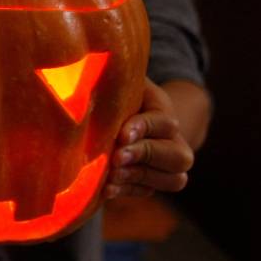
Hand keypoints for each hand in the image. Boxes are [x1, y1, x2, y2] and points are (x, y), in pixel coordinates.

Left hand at [105, 78, 193, 198]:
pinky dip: (128, 191)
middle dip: (146, 156)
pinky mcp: (148, 182)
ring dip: (140, 177)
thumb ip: (109, 81)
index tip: (122, 133)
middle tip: (117, 156)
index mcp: (162, 110)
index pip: (164, 122)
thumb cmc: (109, 93)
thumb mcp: (113, 82)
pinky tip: (107, 189)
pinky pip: (147, 192)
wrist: (113, 117)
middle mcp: (172, 140)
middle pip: (178, 156)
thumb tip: (82, 68)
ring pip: (172, 179)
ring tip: (112, 174)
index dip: (145, 128)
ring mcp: (164, 165)